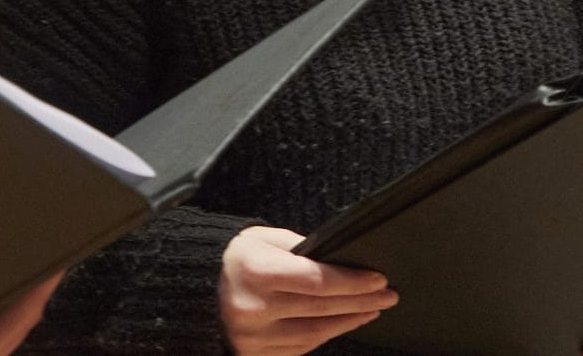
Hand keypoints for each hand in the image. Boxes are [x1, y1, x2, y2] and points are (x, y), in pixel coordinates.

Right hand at [218, 226, 398, 355]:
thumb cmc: (237, 260)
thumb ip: (300, 247)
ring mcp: (253, 337)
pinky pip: (300, 348)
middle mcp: (253, 308)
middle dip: (361, 301)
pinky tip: (343, 324)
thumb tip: (339, 258)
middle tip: (388, 295)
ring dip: (348, 321)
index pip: (318, 280)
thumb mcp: (264, 238)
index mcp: (257, 272)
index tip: (379, 279)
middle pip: (322, 308)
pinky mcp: (254, 354)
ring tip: (372, 310)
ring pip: (314, 333)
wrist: (194, 291)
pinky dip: (325, 336)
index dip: (353, 282)